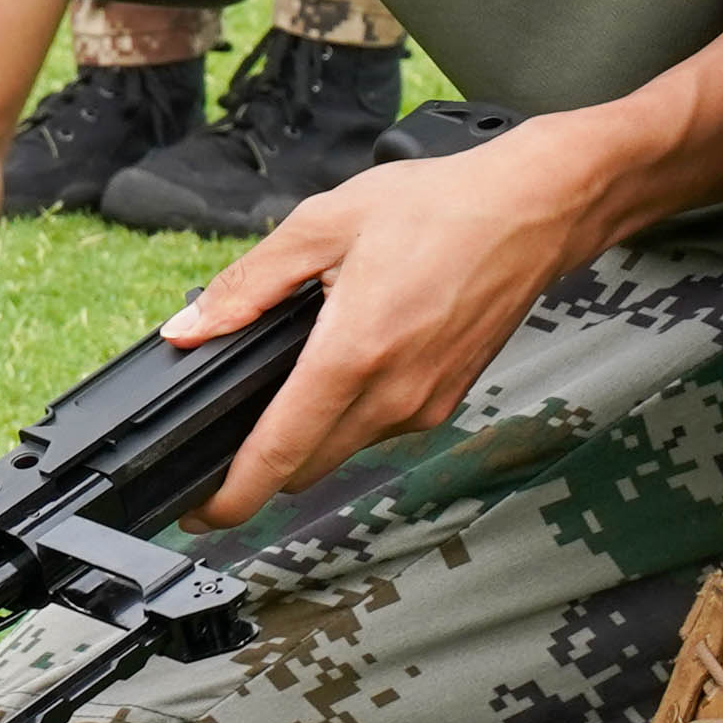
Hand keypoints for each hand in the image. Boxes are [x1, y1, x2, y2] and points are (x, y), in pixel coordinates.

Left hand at [164, 118, 610, 526]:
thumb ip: (247, 286)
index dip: (229, 495)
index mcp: (353, 355)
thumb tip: (190, 328)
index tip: (197, 512)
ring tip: (287, 380)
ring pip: (340, 450)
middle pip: (303, 468)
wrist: (531, 212)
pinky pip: (377, 428)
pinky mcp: (445, 403)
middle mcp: (393, 396)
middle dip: (259, 465)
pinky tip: (344, 364)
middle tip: (224, 434)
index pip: (278, 454)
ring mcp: (424, 406)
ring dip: (306, 435)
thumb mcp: (321, 226)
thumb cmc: (438, 209)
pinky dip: (347, 414)